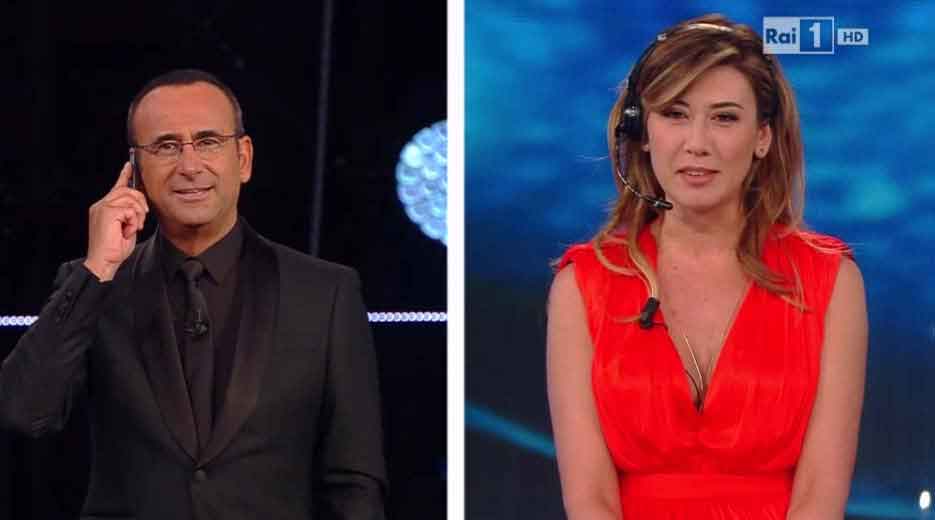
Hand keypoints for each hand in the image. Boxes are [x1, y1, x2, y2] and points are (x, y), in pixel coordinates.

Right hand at [83, 162, 148, 280]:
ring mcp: (102, 208)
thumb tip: (140, 206)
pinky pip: (130, 210)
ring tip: (134, 228)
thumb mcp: (126, 227)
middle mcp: (101, 205)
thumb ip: (129, 214)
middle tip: (142, 218)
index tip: (129, 165)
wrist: (104, 262)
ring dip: (138, 215)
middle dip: (140, 202)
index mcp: (104, 208)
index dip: (123, 175)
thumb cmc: (115, 249)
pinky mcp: (107, 212)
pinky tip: (127, 231)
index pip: (116, 187)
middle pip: (127, 190)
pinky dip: (134, 222)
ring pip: (130, 198)